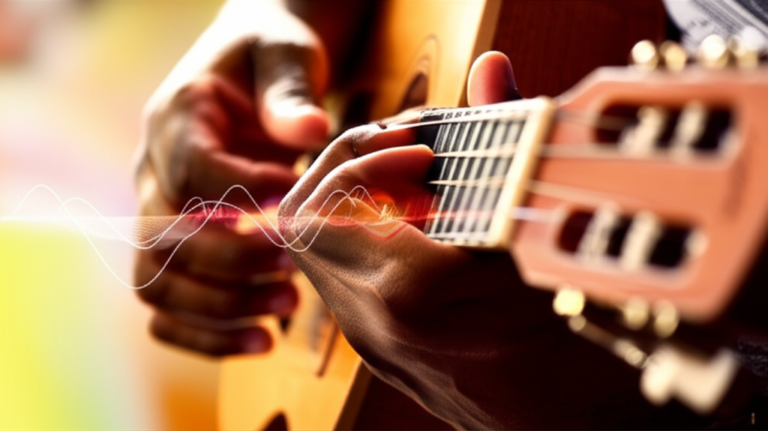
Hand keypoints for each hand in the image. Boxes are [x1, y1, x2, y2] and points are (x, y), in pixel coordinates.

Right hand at [133, 1, 332, 355]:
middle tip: (296, 276)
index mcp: (176, 119)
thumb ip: (291, 92)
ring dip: (218, 308)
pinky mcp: (173, 241)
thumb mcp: (284, 54)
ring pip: (155, 282)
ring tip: (285, 309)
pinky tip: (260, 338)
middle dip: (232, 266)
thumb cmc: (268, 57)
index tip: (296, 198)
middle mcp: (152, 169)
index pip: (192, 171)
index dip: (244, 195)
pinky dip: (204, 333)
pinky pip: (166, 302)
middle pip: (163, 238)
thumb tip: (311, 133)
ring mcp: (157, 210)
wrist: (247, 68)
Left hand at [279, 52, 708, 427]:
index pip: (329, 203)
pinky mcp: (367, 343)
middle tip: (401, 160)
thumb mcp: (527, 223)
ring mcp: (363, 334)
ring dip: (347, 205)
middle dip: (345, 173)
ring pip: (313, 252)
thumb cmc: (549, 318)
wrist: (546, 400)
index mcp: (410, 284)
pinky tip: (406, 228)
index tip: (419, 153)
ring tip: (407, 192)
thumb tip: (490, 70)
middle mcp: (372, 314)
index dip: (363, 161)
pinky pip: (333, 277)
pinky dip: (357, 238)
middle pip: (303, 223)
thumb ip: (501, 140)